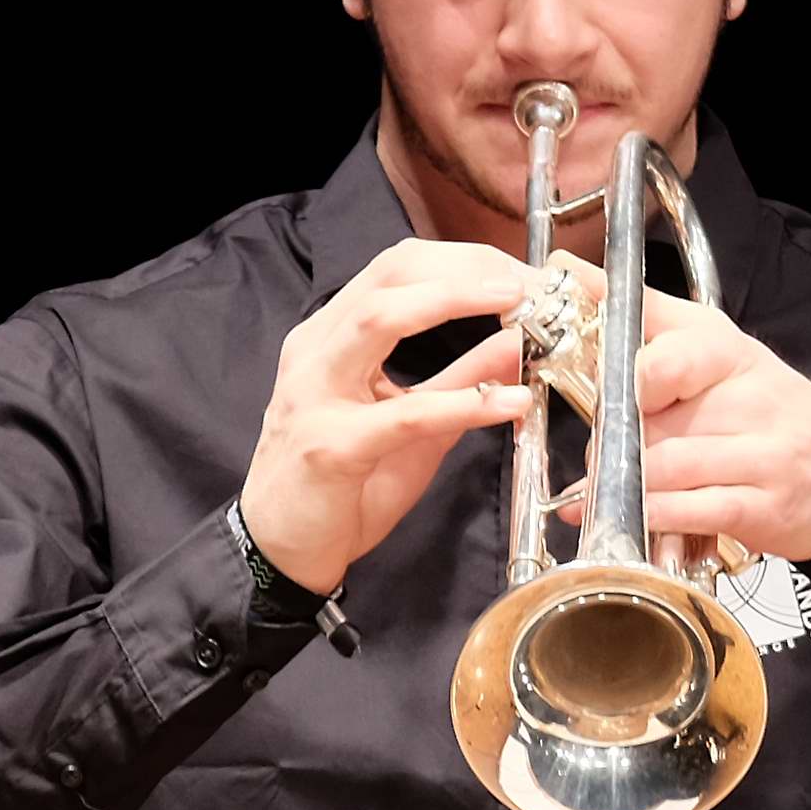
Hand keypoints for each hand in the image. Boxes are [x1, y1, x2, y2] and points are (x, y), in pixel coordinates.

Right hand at [239, 239, 540, 591]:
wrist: (283, 548)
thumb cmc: (343, 483)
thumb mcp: (415, 421)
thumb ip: (459, 377)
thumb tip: (514, 341)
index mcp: (332, 336)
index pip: (399, 269)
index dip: (464, 261)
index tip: (521, 272)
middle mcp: (317, 351)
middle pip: (390, 275)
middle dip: (464, 268)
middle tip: (527, 280)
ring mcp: (315, 394)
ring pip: (379, 318)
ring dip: (452, 301)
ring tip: (515, 305)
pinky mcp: (330, 446)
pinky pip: (403, 415)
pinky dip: (463, 403)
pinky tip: (510, 402)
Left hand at [583, 293, 810, 560]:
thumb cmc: (776, 409)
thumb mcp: (719, 347)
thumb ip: (645, 315)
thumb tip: (570, 270)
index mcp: (728, 350)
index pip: (664, 352)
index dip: (619, 374)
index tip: (594, 387)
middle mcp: (748, 397)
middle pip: (650, 417)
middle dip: (608, 440)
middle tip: (595, 455)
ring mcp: (761, 453)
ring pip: (664, 465)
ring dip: (621, 484)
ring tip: (602, 490)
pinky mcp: (764, 507)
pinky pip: (691, 510)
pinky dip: (653, 517)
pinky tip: (636, 519)